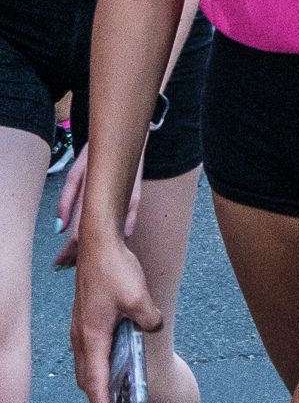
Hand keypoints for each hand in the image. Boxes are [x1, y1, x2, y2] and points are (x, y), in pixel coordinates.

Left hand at [54, 148, 143, 268]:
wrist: (125, 136)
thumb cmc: (96, 154)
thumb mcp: (76, 174)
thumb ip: (66, 202)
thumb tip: (58, 229)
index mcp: (93, 197)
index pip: (79, 235)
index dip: (67, 253)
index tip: (58, 263)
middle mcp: (113, 204)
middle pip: (95, 240)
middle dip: (79, 257)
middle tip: (65, 266)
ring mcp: (128, 204)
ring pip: (111, 237)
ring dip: (96, 250)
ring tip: (79, 259)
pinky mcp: (136, 202)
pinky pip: (125, 228)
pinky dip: (113, 238)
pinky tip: (104, 244)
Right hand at [71, 230, 162, 402]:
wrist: (99, 243)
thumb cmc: (116, 269)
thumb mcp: (139, 297)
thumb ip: (149, 319)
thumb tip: (153, 328)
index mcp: (92, 338)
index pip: (95, 384)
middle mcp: (81, 337)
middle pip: (87, 380)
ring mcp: (80, 328)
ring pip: (85, 366)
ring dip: (96, 384)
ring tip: (110, 401)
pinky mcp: (85, 318)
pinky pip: (88, 352)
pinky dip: (96, 365)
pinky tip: (112, 363)